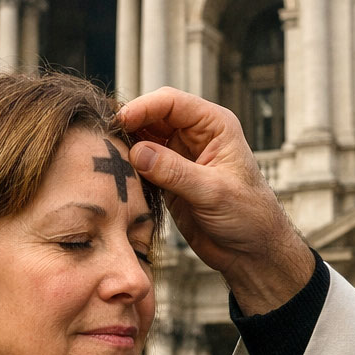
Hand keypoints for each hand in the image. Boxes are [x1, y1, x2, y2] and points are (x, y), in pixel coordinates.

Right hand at [119, 87, 313, 313]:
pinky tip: (114, 172)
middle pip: (153, 116)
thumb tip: (138, 152)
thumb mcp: (213, 192)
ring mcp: (180, 156)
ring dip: (125, 145)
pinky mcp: (168, 178)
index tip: (121, 121)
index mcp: (214, 126)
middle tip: (103, 137)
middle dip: (129, 123)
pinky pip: (141, 164)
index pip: (172, 102)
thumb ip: (175, 172)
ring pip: (143, 139)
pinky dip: (127, 166)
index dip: (144, 107)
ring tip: (104, 154)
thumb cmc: (248, 216)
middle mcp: (195, 135)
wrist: (251, 251)